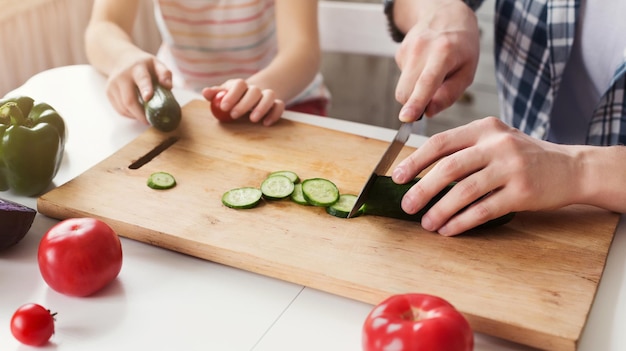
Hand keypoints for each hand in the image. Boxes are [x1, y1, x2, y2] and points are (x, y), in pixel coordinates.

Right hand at [104, 52, 171, 123]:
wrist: (122, 59)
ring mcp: (113, 84)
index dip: (145, 88)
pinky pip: (119, 109)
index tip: (148, 98)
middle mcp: (123, 76)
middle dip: (141, 114)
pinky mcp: (109, 92)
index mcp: (138, 67)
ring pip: (123, 107)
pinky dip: (129, 115)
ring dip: (135, 116)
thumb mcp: (157, 64)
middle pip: (129, 100)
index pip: (141, 79)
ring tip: (145, 117)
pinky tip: (136, 113)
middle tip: (150, 121)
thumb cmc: (144, 65)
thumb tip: (168, 86)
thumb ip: (165, 74)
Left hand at [201, 79, 284, 125]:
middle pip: (254, 91)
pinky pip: (279, 106)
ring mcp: (267, 95)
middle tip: (234, 115)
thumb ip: (215, 94)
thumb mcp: (224, 93)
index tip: (224, 107)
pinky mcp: (276, 104)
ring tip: (253, 119)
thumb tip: (205, 93)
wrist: (256, 92)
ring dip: (262, 107)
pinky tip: (266, 123)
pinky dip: (275, 114)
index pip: (239, 84)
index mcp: (241, 85)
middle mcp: (255, 89)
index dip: (232, 95)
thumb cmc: (235, 95)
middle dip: (244, 103)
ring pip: (269, 96)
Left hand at [391, 117, 582, 235]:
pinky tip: (449, 229)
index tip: (397, 177)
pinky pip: (483, 210)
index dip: (415, 161)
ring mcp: (511, 168)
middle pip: (449, 168)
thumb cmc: (524, 156)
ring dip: (440, 211)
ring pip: (464, 192)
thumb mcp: (495, 140)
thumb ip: (464, 149)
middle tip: (407, 205)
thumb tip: (421, 172)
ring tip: (426, 223)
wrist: (570, 167)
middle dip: (422, 189)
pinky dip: (462, 222)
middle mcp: (497, 145)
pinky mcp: (523, 193)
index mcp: (484, 129)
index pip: (441, 142)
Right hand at [393, 0, 479, 121]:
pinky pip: (403, 79)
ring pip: (402, 88)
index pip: (426, 82)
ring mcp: (407, 49)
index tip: (406, 118)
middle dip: (415, 103)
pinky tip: (425, 65)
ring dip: (415, 91)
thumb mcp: (467, 71)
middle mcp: (421, 49)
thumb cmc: (462, 46)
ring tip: (432, 75)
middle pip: (406, 91)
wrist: (446, 15)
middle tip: (432, 98)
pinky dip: (413, 79)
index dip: (416, 102)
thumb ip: (450, 94)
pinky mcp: (399, 52)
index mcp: (443, 52)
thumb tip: (429, 112)